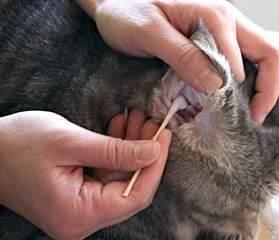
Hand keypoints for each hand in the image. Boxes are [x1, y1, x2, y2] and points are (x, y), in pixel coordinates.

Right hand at [0, 111, 170, 238]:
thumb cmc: (17, 144)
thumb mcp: (70, 142)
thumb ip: (115, 151)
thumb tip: (153, 152)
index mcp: (78, 215)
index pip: (135, 195)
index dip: (156, 165)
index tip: (164, 136)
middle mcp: (81, 220)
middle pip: (130, 189)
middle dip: (144, 153)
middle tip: (153, 122)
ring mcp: (78, 210)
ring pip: (120, 180)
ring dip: (130, 149)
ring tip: (137, 119)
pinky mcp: (76, 198)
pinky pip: (105, 177)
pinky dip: (115, 153)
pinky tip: (120, 129)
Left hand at [77, 0, 278, 129]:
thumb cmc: (126, 11)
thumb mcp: (149, 32)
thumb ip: (183, 56)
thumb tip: (218, 86)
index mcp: (214, 15)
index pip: (247, 57)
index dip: (254, 90)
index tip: (246, 117)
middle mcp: (229, 19)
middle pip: (270, 53)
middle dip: (275, 89)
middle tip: (265, 120)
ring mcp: (227, 28)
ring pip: (266, 55)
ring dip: (276, 86)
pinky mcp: (220, 38)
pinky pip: (250, 58)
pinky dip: (262, 81)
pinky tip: (264, 99)